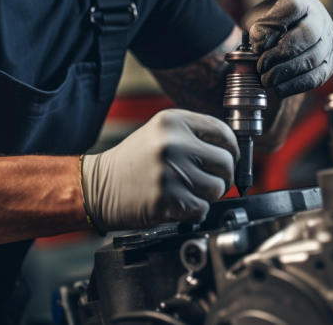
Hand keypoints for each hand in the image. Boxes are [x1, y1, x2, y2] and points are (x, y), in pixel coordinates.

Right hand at [81, 109, 238, 230]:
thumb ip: (195, 135)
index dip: (231, 150)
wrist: (99, 187)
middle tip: (208, 181)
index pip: (224, 133)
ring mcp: (169, 171)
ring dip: (208, 195)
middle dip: (222, 176)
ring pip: (217, 188)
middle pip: (225, 162)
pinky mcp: (166, 199)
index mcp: (174, 121)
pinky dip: (195, 211)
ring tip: (188, 191)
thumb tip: (233, 152)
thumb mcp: (161, 133)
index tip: (228, 159)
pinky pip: (202, 208)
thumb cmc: (134, 162)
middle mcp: (173, 143)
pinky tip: (178, 204)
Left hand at [242, 0, 332, 96]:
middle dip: (282, 54)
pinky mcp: (330, 64)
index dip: (274, 26)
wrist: (285, 38)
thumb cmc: (269, 27)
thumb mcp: (258, 21)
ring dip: (287, 72)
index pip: (294, 7)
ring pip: (314, 58)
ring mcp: (329, 43)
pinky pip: (317, 77)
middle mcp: (321, 20)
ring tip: (266, 79)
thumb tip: (261, 48)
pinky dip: (295, 85)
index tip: (256, 43)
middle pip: (309, 35)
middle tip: (261, 66)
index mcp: (302, 2)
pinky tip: (278, 88)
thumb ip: (258, 30)